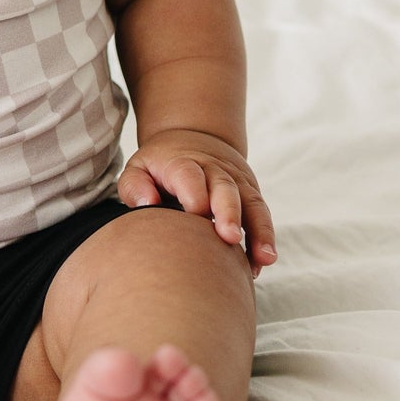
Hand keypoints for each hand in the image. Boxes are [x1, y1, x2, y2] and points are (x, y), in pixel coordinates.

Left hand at [117, 130, 277, 278]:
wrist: (193, 139)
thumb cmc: (160, 165)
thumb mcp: (139, 168)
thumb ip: (135, 186)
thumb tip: (147, 204)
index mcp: (182, 163)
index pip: (189, 175)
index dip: (194, 194)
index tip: (194, 215)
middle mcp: (213, 169)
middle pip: (224, 188)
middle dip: (229, 212)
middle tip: (230, 238)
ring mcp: (236, 181)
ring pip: (251, 202)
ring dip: (259, 230)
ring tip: (263, 257)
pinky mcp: (249, 193)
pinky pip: (261, 214)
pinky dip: (264, 237)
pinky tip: (263, 261)